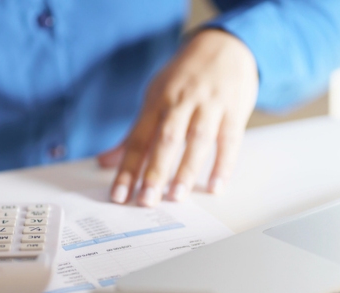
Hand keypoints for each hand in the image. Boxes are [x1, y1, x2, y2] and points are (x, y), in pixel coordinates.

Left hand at [99, 30, 257, 206]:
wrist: (225, 46)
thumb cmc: (184, 77)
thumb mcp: (155, 96)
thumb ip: (134, 133)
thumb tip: (105, 162)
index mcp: (157, 101)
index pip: (138, 140)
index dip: (127, 169)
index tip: (119, 196)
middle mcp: (181, 102)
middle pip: (166, 139)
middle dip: (155, 171)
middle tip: (147, 200)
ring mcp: (209, 105)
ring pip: (197, 140)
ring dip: (186, 170)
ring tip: (176, 196)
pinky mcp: (234, 111)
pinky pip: (229, 140)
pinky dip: (223, 165)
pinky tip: (216, 187)